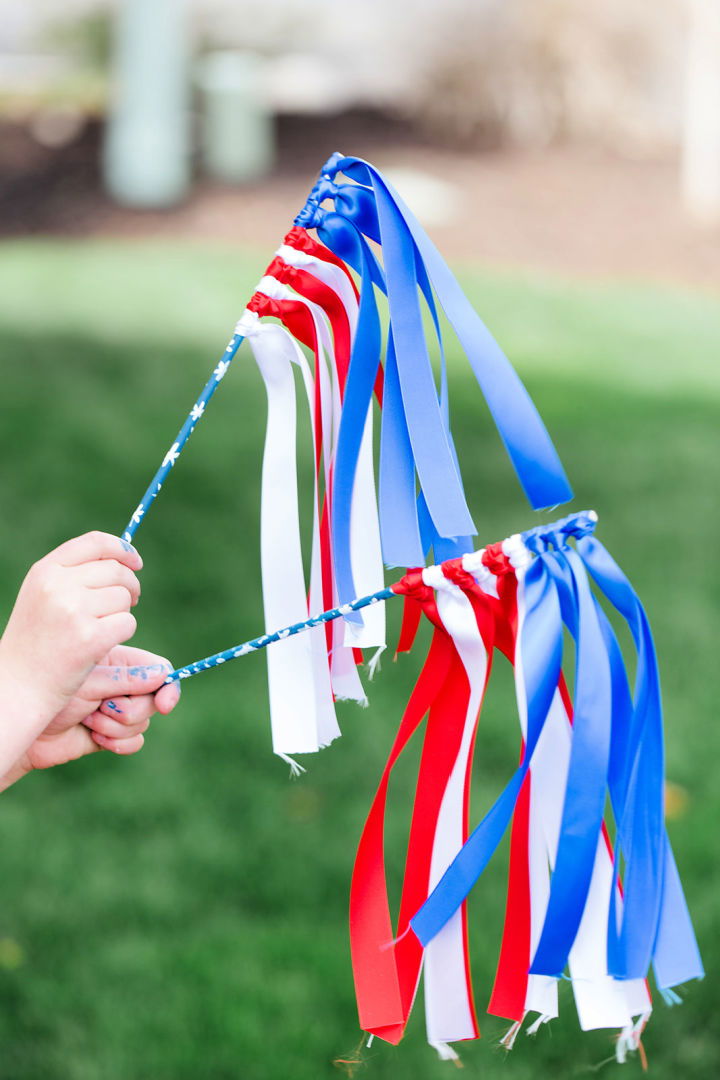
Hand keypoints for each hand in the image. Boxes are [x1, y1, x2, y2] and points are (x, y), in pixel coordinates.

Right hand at [0, 531, 142, 718]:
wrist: (18, 685)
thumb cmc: (36, 641)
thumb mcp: (43, 596)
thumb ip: (75, 573)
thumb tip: (124, 559)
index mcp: (46, 571)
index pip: (95, 543)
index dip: (122, 549)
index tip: (135, 562)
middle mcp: (58, 585)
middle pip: (116, 571)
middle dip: (130, 586)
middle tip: (128, 603)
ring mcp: (73, 611)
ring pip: (124, 598)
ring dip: (122, 613)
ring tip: (99, 629)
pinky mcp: (90, 638)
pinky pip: (128, 623)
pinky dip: (122, 633)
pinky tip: (101, 644)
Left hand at [0, 646, 180, 789]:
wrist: (28, 730)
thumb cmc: (51, 694)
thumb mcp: (92, 682)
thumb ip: (128, 678)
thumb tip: (163, 676)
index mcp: (121, 663)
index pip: (159, 670)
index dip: (168, 687)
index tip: (164, 704)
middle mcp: (123, 686)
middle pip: (153, 699)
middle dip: (130, 710)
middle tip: (102, 707)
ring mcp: (119, 711)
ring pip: (143, 723)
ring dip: (115, 726)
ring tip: (88, 720)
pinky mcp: (114, 736)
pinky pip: (135, 742)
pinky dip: (117, 743)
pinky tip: (94, 737)